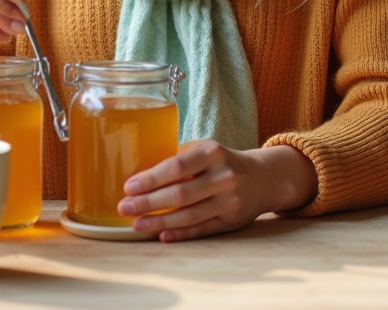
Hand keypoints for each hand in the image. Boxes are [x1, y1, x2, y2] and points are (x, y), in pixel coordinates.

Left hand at [115, 141, 317, 241]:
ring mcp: (229, 201)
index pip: (177, 166)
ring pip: (189, 215)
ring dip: (160, 222)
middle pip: (180, 194)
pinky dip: (181, 234)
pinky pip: (202, 230)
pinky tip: (162, 236)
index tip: (128, 187)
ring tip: (137, 224)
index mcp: (212, 153)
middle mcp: (223, 176)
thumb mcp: (205, 150)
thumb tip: (137, 173)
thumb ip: (178, 159)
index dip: (151, 179)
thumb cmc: (221, 162)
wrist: (262, 178)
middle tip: (125, 208)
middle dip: (149, 203)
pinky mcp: (231, 221)